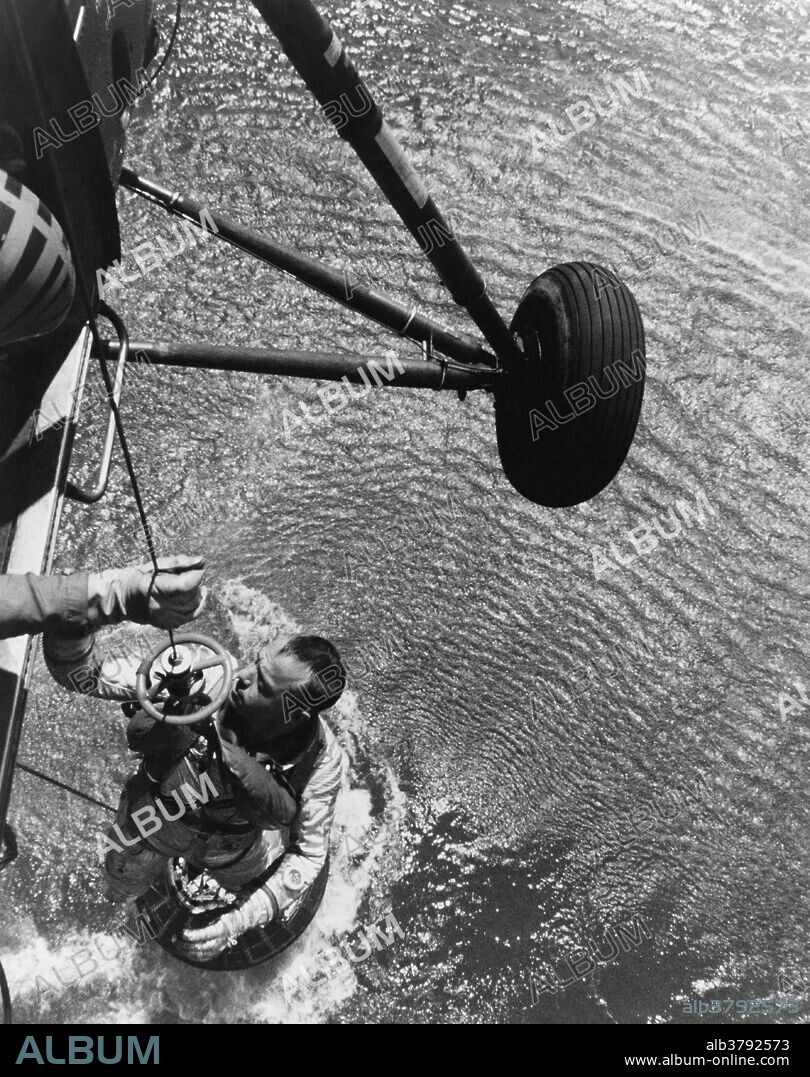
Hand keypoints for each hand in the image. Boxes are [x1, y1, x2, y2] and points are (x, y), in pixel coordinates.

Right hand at [87, 555, 206, 629]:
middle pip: (191, 596)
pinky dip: (196, 607)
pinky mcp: (167, 624)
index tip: (196, 567)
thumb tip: (201, 561)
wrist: (119, 600)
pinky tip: (195, 597)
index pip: (186, 585)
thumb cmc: (135, 577)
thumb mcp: (154, 565)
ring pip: (193, 607)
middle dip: (196, 582)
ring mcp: (164, 618)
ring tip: (192, 584)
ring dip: (197, 594)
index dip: (196, 574)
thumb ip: (178, 562)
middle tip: (190, 573)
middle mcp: (160, 607)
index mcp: (153, 589)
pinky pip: (190, 617)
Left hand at [174, 911, 238, 961]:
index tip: (181, 932)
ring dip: (185, 950)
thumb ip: (208, 908)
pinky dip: (191, 955)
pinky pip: (201, 958)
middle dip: (184, 944)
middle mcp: (221, 942)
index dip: (192, 935)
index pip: (204, 936)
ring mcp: (219, 949)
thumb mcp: (221, 905)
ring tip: (175, 943)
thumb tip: (193, 910)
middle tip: (173, 937)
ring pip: (199, 955)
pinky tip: (183, 949)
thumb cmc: (230, 909)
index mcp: (222, 929)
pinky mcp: (216, 952)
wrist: (243, 919)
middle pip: (199, 948)